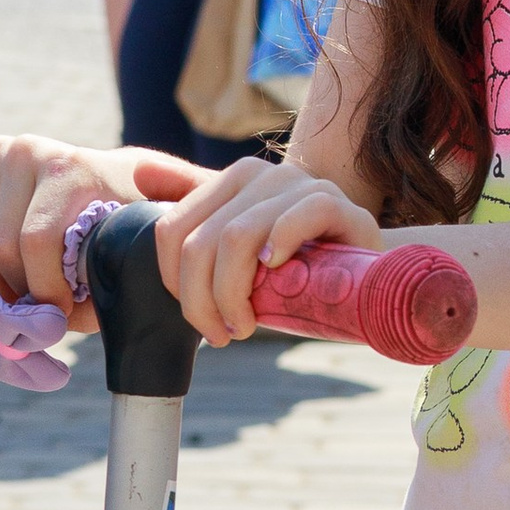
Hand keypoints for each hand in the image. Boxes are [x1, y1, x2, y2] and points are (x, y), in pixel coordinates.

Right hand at [0, 131, 170, 316]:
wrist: (108, 178)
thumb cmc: (126, 220)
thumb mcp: (146, 236)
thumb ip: (134, 270)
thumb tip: (65, 318)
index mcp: (72, 167)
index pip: (36, 242)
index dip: (44, 291)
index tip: (61, 315)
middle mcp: (29, 150)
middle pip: (1, 247)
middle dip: (20, 291)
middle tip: (39, 311)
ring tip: (20, 291)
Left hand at [155, 157, 378, 349]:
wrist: (370, 273)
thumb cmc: (299, 273)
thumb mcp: (243, 260)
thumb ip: (200, 235)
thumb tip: (139, 185)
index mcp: (227, 184)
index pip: (172, 230)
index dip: (175, 284)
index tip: (198, 320)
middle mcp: (257, 174)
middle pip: (201, 242)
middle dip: (202, 301)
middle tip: (221, 335)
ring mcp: (296, 183)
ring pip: (237, 237)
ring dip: (233, 295)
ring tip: (245, 326)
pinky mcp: (335, 201)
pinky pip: (295, 218)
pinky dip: (279, 248)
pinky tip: (277, 274)